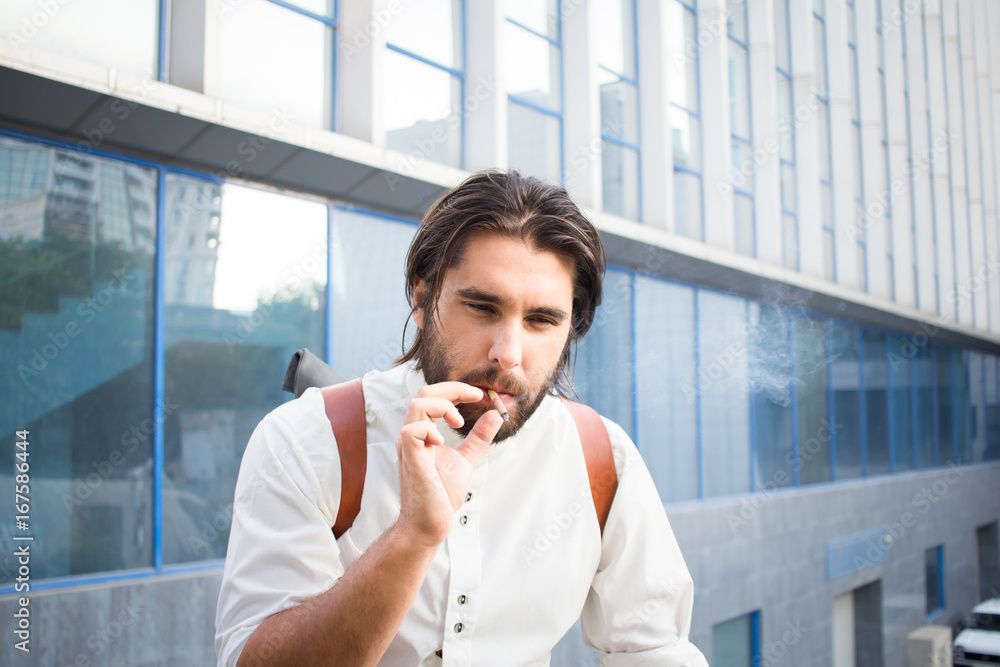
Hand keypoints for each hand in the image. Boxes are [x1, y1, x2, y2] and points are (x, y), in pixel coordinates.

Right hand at [394, 382, 502, 547]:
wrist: (430, 523)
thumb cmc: (441, 494)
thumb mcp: (466, 459)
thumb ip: (478, 437)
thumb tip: (495, 415)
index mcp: (424, 433)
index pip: (434, 396)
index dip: (457, 390)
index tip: (480, 394)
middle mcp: (413, 435)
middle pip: (424, 393)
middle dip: (453, 388)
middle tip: (476, 396)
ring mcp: (409, 446)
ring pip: (416, 405)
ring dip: (443, 406)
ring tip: (459, 422)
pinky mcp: (411, 459)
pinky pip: (411, 431)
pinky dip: (430, 430)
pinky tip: (442, 442)